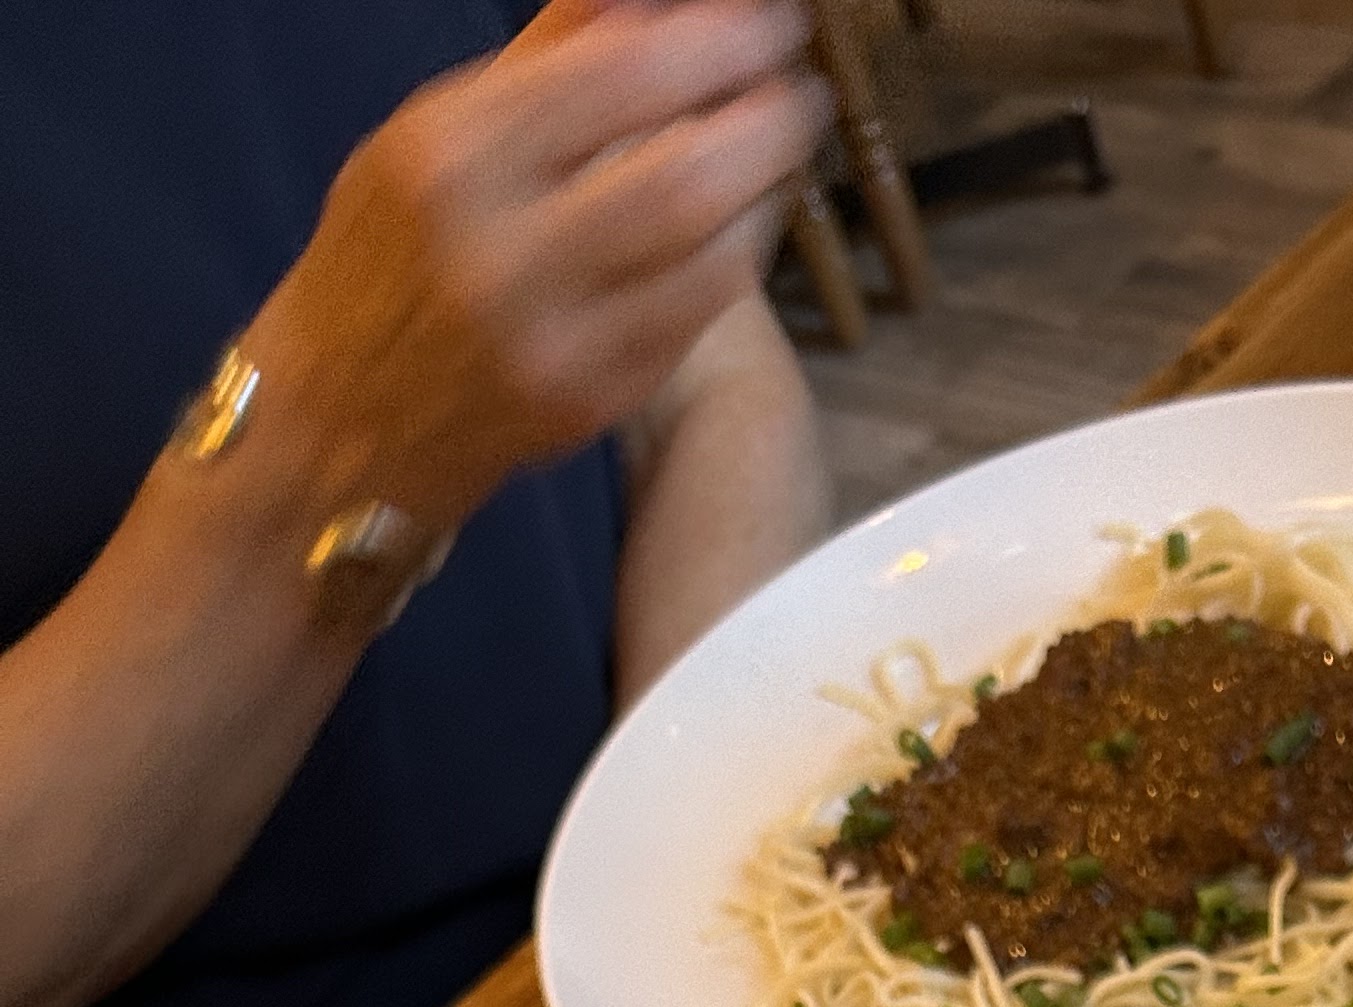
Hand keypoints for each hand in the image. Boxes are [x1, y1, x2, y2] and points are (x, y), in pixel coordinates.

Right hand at [248, 0, 827, 539]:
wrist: (346, 415)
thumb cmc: (397, 251)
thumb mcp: (438, 130)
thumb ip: (547, 56)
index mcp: (452, 158)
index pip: (618, 78)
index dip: (717, 43)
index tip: (772, 21)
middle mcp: (501, 253)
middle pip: (682, 177)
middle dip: (764, 123)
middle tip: (798, 90)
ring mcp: (554, 340)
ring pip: (708, 254)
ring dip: (764, 189)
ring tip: (776, 147)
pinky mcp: (594, 401)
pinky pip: (699, 314)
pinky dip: (737, 253)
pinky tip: (742, 220)